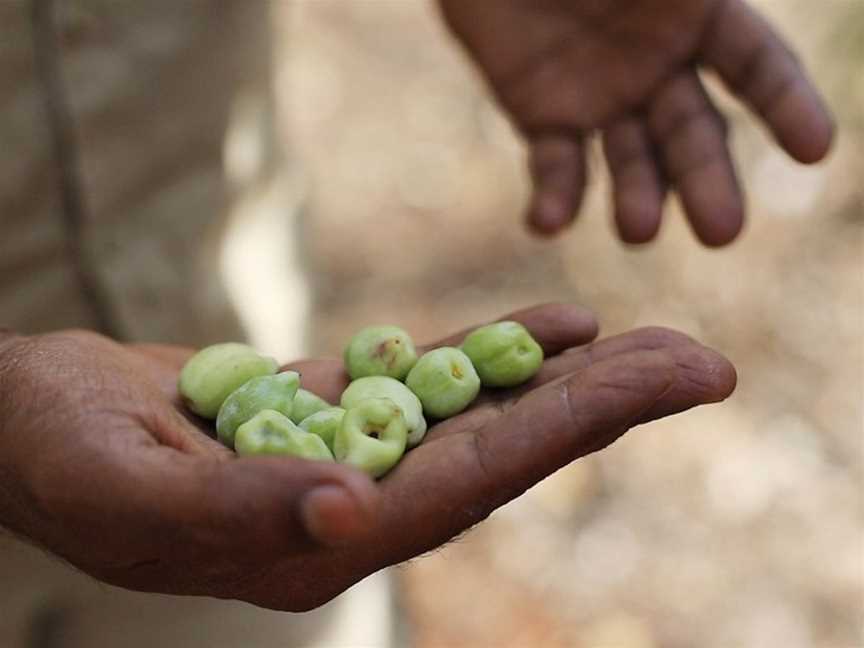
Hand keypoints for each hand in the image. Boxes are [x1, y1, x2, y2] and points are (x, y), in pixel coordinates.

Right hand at [0, 304, 734, 610]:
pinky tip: (550, 325)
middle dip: (600, 406)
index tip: (664, 386)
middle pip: (498, 451)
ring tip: (644, 339)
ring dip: (559, 376)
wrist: (22, 420)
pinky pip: (426, 377)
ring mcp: (346, 455)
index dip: (569, 434)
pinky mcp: (331, 408)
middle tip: (699, 360)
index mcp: (313, 541)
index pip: (468, 486)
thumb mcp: (124, 485)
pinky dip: (488, 351)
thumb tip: (352, 519)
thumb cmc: (53, 455)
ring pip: (474, 412)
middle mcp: (349, 507)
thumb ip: (237, 508)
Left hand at [439, 0, 834, 244]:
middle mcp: (658, 69)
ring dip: (636, 198)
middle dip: (706, 181)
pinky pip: (553, 166)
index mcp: (697, 15)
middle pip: (693, 134)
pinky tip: (546, 223)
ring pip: (630, 161)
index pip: (757, 67)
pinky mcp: (544, 118)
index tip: (814, 149)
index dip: (787, 105)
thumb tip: (711, 0)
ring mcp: (603, 99)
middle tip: (721, 234)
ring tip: (636, 231)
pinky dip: (552, 198)